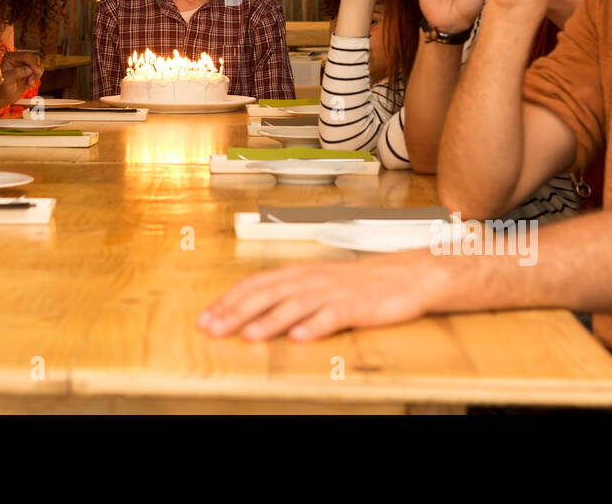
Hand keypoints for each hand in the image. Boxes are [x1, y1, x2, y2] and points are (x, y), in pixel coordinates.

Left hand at [0, 51, 43, 106]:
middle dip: (35, 70)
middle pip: (34, 59)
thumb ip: (17, 73)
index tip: (37, 71)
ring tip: (29, 83)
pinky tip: (29, 83)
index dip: (33, 63)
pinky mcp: (31, 69)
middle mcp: (19, 58)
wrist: (6, 95)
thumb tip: (29, 70)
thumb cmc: (3, 87)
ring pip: (38, 65)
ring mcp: (25, 63)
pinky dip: (36, 78)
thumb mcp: (7, 80)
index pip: (25, 56)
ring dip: (36, 75)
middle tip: (31, 82)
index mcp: (10, 57)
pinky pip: (39, 71)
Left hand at [196, 253, 440, 340]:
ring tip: (248, 336)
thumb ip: (289, 293)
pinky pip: (332, 316)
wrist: (407, 275)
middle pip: (266, 294)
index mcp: (298, 273)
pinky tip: (299, 338)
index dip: (227, 301)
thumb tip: (252, 310)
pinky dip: (315, 326)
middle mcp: (311, 280)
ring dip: (269, 321)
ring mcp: (333, 292)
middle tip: (212, 329)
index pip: (254, 284)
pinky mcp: (356, 305)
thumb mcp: (318, 282)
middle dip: (236, 313)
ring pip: (295, 305)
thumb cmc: (360, 283)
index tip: (204, 317)